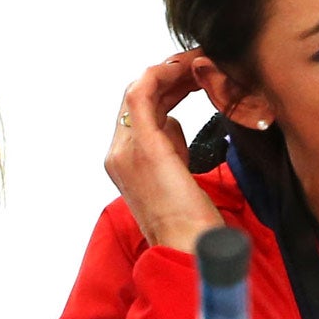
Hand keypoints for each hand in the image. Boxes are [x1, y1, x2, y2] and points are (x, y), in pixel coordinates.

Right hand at [105, 53, 227, 253]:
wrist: (189, 251)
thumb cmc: (192, 227)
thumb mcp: (178, 181)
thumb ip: (170, 152)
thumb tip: (174, 126)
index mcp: (125, 164)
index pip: (138, 113)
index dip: (163, 90)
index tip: (190, 80)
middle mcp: (118, 154)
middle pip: (136, 99)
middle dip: (168, 78)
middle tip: (198, 67)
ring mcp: (125, 150)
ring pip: (138, 92)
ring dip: (170, 74)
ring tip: (199, 67)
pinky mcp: (142, 147)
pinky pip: (143, 94)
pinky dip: (163, 76)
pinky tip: (187, 70)